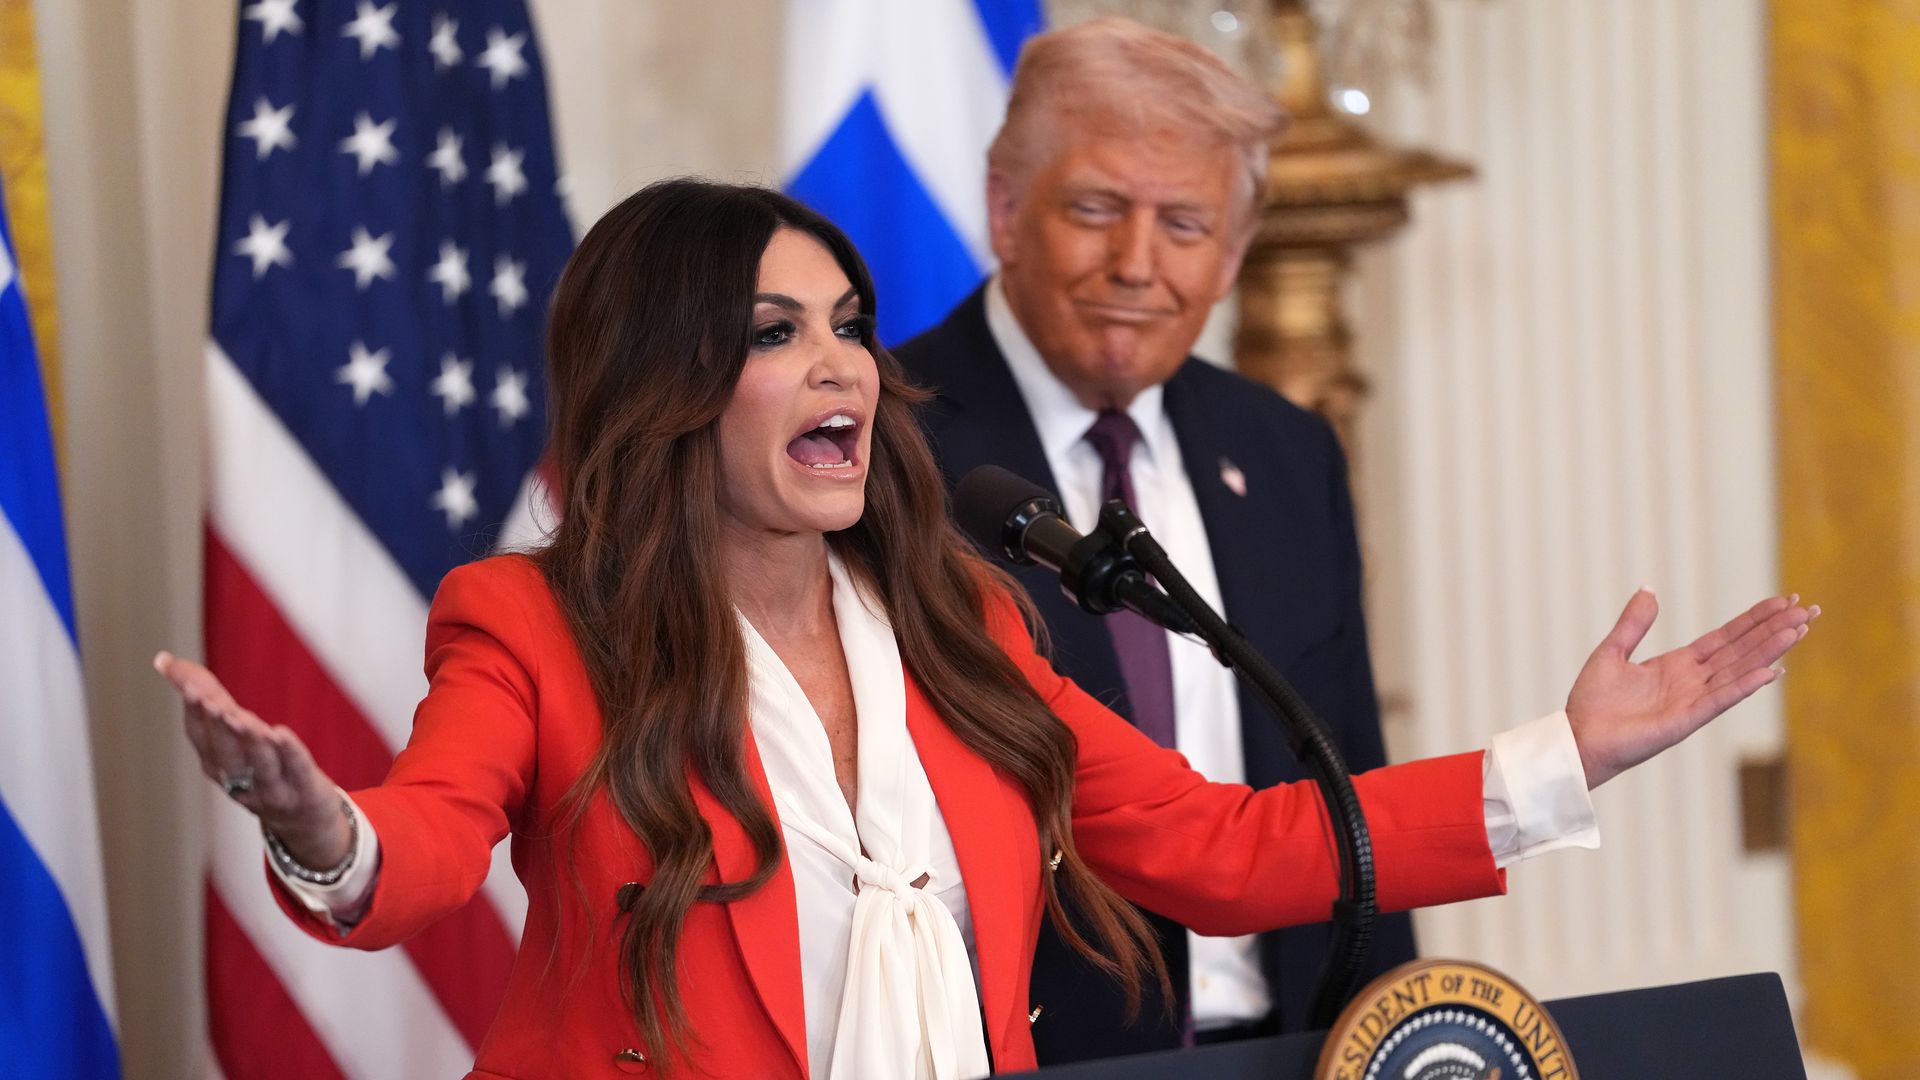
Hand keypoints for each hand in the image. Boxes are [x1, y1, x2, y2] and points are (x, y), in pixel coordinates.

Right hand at [154, 651, 350, 866]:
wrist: (302, 819)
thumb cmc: (260, 767)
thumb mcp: (231, 735)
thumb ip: (206, 695)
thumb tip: (163, 659)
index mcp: (217, 765)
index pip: (202, 737)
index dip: (196, 713)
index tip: (190, 686)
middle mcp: (239, 780)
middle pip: (225, 752)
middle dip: (217, 726)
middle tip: (209, 700)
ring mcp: (272, 788)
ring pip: (259, 763)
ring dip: (248, 739)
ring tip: (239, 716)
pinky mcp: (304, 789)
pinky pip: (296, 769)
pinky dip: (289, 752)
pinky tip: (281, 733)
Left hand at [1566, 590, 1816, 788]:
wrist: (1579, 739)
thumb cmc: (1592, 703)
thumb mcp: (1612, 652)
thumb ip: (1633, 624)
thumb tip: (1649, 589)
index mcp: (1679, 665)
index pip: (1727, 638)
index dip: (1755, 620)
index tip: (1784, 601)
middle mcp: (1693, 682)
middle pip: (1742, 650)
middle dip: (1775, 630)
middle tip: (1808, 609)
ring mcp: (1693, 701)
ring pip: (1740, 671)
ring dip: (1770, 651)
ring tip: (1799, 630)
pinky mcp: (1685, 721)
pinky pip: (1720, 700)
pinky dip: (1744, 686)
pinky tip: (1770, 671)